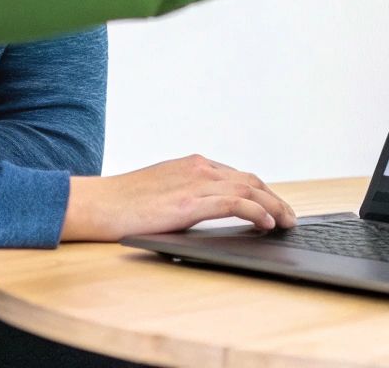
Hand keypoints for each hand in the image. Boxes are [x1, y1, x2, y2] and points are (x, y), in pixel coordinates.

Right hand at [61, 154, 296, 240]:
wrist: (98, 204)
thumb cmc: (122, 203)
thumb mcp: (161, 192)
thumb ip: (185, 195)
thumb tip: (203, 211)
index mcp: (191, 164)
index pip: (236, 176)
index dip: (260, 192)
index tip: (272, 206)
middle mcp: (198, 168)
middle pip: (250, 180)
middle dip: (274, 199)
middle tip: (289, 217)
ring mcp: (196, 182)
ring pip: (250, 189)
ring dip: (274, 206)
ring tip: (287, 223)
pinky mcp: (192, 201)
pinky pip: (237, 203)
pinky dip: (258, 212)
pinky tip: (267, 224)